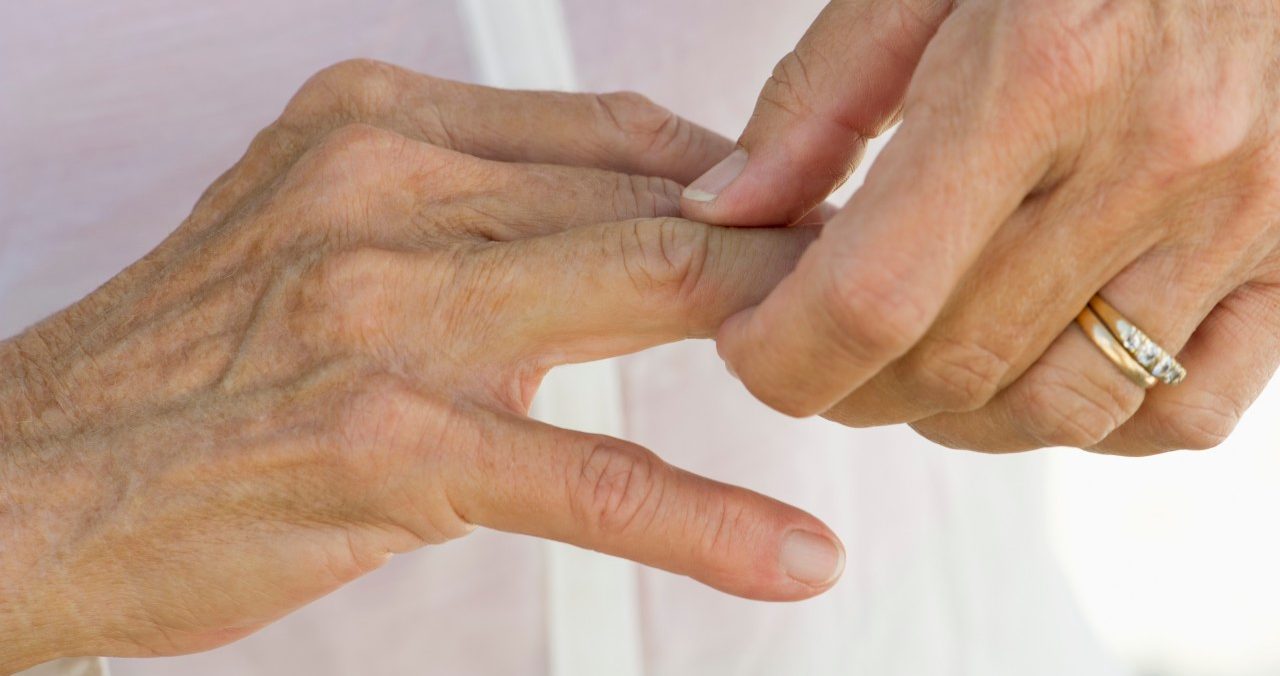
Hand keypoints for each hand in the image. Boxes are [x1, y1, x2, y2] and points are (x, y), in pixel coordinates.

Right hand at [0, 60, 842, 670]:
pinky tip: (787, 554)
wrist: (31, 474)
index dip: (737, 179)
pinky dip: (706, 519)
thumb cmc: (190, 364)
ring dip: (783, 344)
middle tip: (879, 291)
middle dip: (784, 251)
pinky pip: (590, 475)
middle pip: (656, 200)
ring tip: (877, 384)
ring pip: (647, 298)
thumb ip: (466, 205)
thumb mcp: (318, 224)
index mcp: (377, 122)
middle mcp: (384, 189)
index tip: (808, 221)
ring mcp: (387, 314)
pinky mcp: (389, 446)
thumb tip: (624, 217)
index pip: (618, 131)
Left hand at [685, 0, 1279, 453]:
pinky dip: (1088, 419)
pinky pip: (1181, 410)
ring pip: (1061, 407)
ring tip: (911, 359)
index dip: (784, 353)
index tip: (750, 346)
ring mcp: (1239, 217)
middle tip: (811, 347)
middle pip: (955, 364)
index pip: (875, 295)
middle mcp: (1153, 157)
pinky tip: (1034, 364)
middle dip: (847, 385)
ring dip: (953, 415)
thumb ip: (820, 98)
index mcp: (1039, 72)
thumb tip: (728, 210)